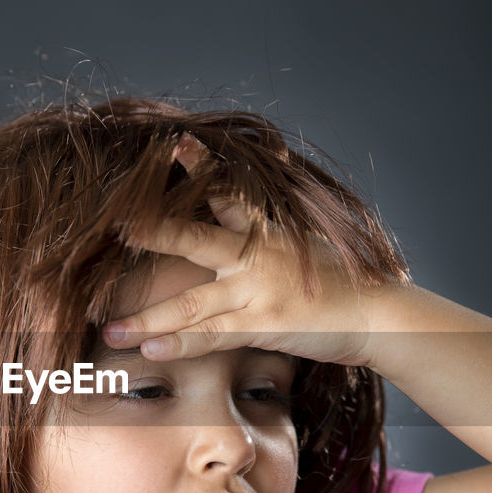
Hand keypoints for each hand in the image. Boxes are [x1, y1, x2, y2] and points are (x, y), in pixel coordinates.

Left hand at [101, 133, 383, 367]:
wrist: (382, 314)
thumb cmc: (343, 275)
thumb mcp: (312, 231)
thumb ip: (279, 204)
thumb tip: (277, 152)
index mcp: (265, 229)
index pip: (225, 190)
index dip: (200, 164)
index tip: (172, 141)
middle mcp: (256, 255)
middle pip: (194, 238)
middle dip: (152, 234)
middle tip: (114, 229)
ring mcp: (258, 291)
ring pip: (191, 303)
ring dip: (147, 317)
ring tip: (109, 329)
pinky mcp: (265, 325)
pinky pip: (213, 337)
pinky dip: (180, 345)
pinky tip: (149, 350)